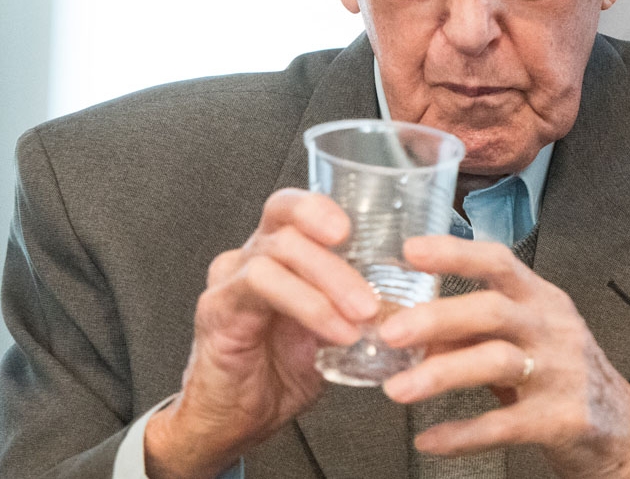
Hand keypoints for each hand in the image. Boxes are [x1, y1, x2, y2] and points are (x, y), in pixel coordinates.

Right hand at [144, 189, 378, 477]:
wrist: (233, 422)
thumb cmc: (279, 374)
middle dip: (338, 252)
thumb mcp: (332, 335)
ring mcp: (230, 277)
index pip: (294, 207)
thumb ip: (361, 311)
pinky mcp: (218, 306)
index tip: (358, 231)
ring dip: (331, 281)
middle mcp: (251, 256)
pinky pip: (262, 284)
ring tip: (363, 316)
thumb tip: (411, 303)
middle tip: (372, 292)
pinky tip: (335, 332)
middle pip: (286, 216)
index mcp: (278, 254)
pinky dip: (309, 305)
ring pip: (280, 249)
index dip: (323, 207)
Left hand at [378, 236, 629, 478]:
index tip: (412, 251)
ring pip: (495, 362)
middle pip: (491, 310)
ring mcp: (558, 373)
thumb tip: (411, 335)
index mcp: (540, 299)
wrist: (619, 426)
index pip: (498, 263)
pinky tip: (430, 439)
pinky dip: (462, 433)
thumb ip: (472, 332)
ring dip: (440, 374)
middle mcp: (551, 328)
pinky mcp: (559, 418)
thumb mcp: (524, 338)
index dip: (454, 254)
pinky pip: (502, 424)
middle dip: (437, 319)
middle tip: (390, 332)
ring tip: (398, 389)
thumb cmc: (562, 372)